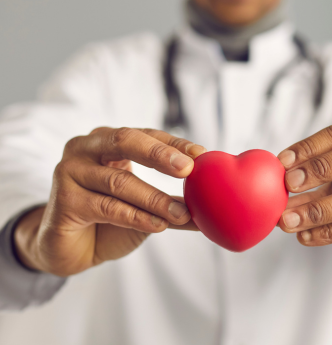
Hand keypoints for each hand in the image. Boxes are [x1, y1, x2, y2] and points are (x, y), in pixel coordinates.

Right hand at [14, 127, 205, 276]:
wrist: (72, 249)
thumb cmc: (111, 220)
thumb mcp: (146, 206)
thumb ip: (174, 201)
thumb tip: (214, 204)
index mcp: (109, 140)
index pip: (146, 134)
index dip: (174, 144)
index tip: (201, 155)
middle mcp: (86, 148)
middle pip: (125, 141)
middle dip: (160, 154)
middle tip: (188, 169)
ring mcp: (70, 172)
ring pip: (119, 181)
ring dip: (155, 198)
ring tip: (182, 213)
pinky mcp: (64, 201)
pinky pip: (106, 207)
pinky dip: (137, 217)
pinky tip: (159, 225)